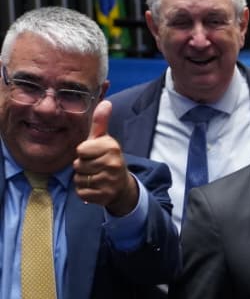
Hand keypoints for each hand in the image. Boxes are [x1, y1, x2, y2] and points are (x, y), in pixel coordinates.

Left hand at [73, 101, 137, 216]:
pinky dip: (85, 191)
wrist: (122, 185)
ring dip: (83, 179)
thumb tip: (106, 102)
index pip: (81, 149)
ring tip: (95, 177)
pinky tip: (95, 187)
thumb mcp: (104, 140)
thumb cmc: (107, 159)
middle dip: (82, 167)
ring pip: (79, 179)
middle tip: (95, 167)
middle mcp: (113, 164)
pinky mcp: (105, 196)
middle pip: (78, 165)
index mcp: (112, 147)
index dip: (83, 153)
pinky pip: (82, 192)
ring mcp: (110, 181)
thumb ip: (100, 122)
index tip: (94, 154)